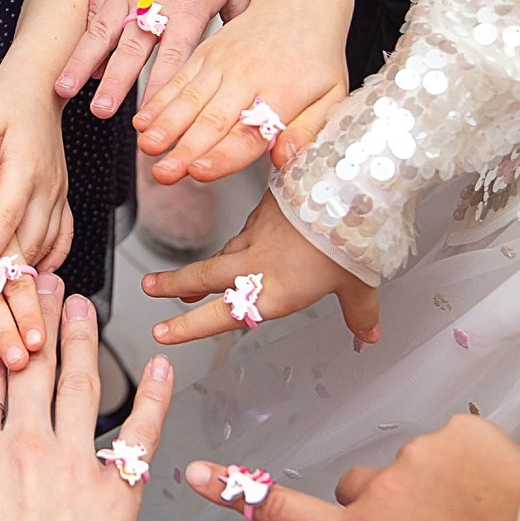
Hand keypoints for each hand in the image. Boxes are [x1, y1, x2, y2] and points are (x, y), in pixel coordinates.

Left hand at [0, 64, 74, 352]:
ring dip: (31, 274)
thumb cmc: (4, 102)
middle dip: (16, 279)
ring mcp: (58, 193)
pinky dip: (50, 258)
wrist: (40, 87)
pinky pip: (61, 236)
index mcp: (24, 167)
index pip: (5, 215)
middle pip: (30, 240)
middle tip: (3, 310)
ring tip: (15, 306)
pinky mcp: (61, 196)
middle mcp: (46, 185)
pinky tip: (35, 277)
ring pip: (46, 243)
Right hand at [0, 275, 172, 520]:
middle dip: (35, 317)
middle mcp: (24, 450)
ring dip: (83, 337)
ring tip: (84, 304)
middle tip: (43, 282)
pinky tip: (162, 366)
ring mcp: (75, 467)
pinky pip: (141, 433)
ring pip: (80, 382)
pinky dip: (154, 396)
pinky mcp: (119, 495)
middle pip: (30, 365)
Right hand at [54, 0, 251, 119]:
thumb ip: (235, 27)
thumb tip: (243, 62)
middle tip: (102, 112)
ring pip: (99, 34)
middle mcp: (152, 2)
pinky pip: (94, 13)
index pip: (173, 58)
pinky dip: (88, 40)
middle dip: (116, 84)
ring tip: (63, 90)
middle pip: (131, 51)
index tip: (152, 117)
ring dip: (82, 65)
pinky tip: (82, 66)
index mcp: (188, 9)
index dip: (161, 90)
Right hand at [133, 0, 349, 184]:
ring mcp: (221, 64)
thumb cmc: (315, 54)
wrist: (300, 2)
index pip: (248, 132)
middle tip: (165, 172)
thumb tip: (286, 159)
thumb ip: (309, 130)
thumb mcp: (332, 94)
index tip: (199, 171)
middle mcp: (246, 77)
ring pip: (188, 100)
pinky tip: (143, 120)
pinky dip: (158, 101)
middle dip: (184, 149)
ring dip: (165, 126)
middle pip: (211, 120)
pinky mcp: (205, 54)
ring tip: (148, 147)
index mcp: (279, 92)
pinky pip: (177, 79)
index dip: (222, 156)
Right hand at [146, 187, 379, 346]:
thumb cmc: (352, 237)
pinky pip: (246, 229)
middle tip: (151, 290)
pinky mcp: (264, 207)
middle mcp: (258, 263)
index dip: (189, 326)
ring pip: (224, 253)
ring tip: (187, 280)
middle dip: (173, 284)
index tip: (163, 333)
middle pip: (205, 276)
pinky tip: (248, 242)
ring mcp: (258, 232)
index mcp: (276, 291)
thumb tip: (369, 334)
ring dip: (203, 267)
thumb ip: (359, 312)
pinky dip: (242, 241)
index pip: (222, 314)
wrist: (347, 186)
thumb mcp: (359, 283)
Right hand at [181, 413, 519, 520]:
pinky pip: (447, 446)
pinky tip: (492, 495)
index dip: (238, 495)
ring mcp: (421, 454)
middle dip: (379, 512)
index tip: (198, 474)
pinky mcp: (460, 430)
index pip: (288, 515)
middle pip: (357, 492)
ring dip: (428, 491)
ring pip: (407, 470)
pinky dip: (463, 467)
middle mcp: (383, 490)